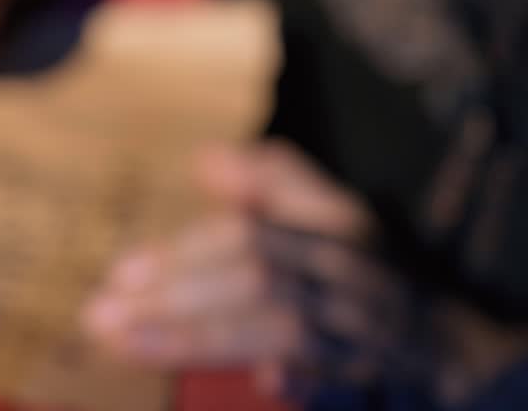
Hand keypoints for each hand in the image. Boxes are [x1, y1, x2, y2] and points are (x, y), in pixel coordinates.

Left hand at [83, 142, 432, 396]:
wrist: (444, 336)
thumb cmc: (358, 266)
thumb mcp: (325, 212)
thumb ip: (268, 183)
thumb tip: (206, 156)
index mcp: (333, 227)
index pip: (249, 234)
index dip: (184, 252)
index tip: (120, 272)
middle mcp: (348, 275)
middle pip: (256, 280)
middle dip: (174, 297)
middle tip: (100, 314)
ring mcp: (364, 331)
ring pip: (282, 331)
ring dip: (201, 339)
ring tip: (127, 345)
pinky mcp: (375, 377)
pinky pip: (342, 379)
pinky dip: (307, 384)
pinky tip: (267, 387)